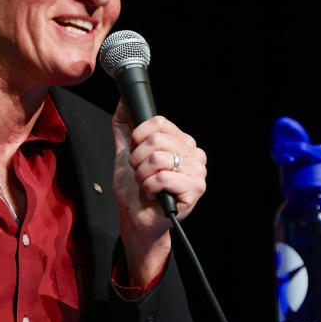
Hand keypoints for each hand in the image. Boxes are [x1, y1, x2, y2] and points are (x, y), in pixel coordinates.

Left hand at [112, 102, 206, 286]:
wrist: (136, 219)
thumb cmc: (136, 191)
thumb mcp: (126, 154)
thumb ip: (125, 127)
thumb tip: (123, 102)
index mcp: (182, 142)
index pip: (158, 122)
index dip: (138, 137)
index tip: (136, 154)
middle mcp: (194, 155)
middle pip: (156, 139)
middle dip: (138, 159)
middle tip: (142, 173)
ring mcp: (197, 172)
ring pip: (158, 158)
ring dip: (143, 175)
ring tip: (148, 184)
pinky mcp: (195, 190)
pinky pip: (163, 177)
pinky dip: (150, 186)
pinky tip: (154, 193)